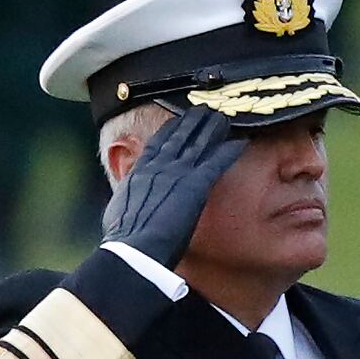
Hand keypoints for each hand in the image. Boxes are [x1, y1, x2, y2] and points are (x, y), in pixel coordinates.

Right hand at [98, 103, 236, 269]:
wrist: (134, 248)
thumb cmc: (124, 239)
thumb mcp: (119, 213)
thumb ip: (127, 203)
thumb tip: (123, 211)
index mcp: (140, 173)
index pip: (157, 144)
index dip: (169, 130)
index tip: (177, 120)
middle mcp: (159, 166)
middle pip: (179, 136)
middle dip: (192, 121)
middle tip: (204, 110)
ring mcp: (178, 173)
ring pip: (199, 143)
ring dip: (212, 129)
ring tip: (223, 118)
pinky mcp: (196, 185)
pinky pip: (217, 162)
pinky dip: (229, 151)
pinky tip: (241, 143)